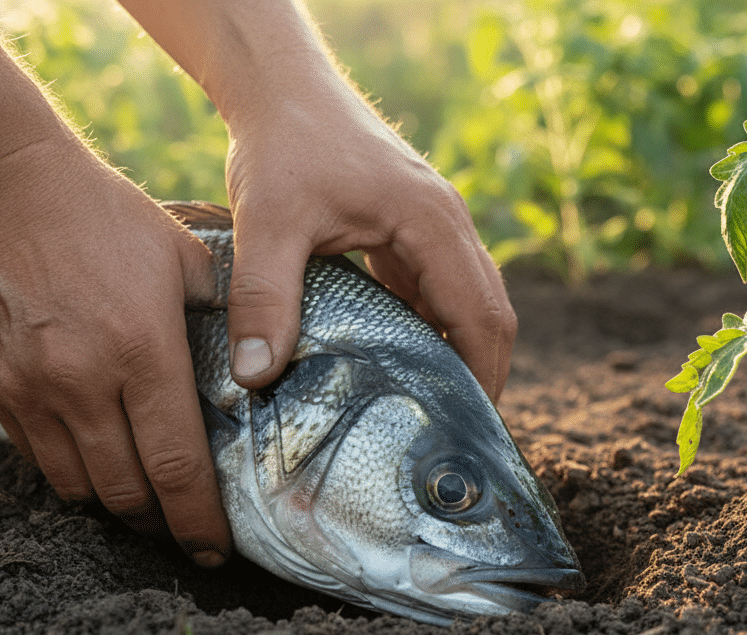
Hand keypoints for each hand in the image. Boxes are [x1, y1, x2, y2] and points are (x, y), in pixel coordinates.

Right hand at [0, 136, 231, 565]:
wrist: (2, 182)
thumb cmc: (106, 216)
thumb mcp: (185, 256)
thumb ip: (226, 316)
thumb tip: (263, 367)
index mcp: (141, 350)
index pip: (176, 464)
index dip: (199, 520)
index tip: (217, 549)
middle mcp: (81, 380)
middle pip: (125, 492)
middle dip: (160, 523)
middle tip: (187, 531)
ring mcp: (31, 388)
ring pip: (76, 486)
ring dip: (115, 505)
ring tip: (146, 502)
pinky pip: (37, 458)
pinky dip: (72, 475)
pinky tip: (100, 465)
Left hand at [219, 80, 515, 400]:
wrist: (281, 88)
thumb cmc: (280, 145)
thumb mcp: (267, 223)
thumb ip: (265, 298)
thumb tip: (255, 377)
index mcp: (433, 223)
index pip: (482, 316)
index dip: (482, 376)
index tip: (464, 428)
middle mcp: (449, 224)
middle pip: (491, 313)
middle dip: (480, 373)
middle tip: (452, 434)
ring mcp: (436, 226)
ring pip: (470, 303)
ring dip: (459, 353)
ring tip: (430, 411)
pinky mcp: (414, 230)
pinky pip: (441, 290)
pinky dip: (434, 330)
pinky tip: (402, 365)